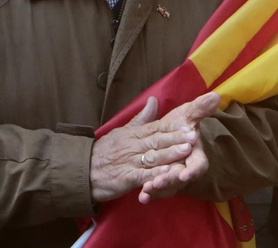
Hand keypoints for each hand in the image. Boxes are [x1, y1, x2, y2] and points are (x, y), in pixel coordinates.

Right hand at [89, 94, 208, 203]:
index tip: (189, 123)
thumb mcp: (122, 131)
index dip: (172, 126)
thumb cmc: (105, 151)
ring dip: (169, 153)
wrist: (84, 170)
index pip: (155, 127)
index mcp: (133, 134)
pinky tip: (166, 172)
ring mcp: (129, 162)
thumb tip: (154, 100)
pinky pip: (141, 176)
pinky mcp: (125, 178)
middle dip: (176, 138)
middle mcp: (132, 146)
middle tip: (193, 134)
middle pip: (156, 140)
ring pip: (152, 156)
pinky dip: (154, 174)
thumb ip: (141, 118)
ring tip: (186, 150)